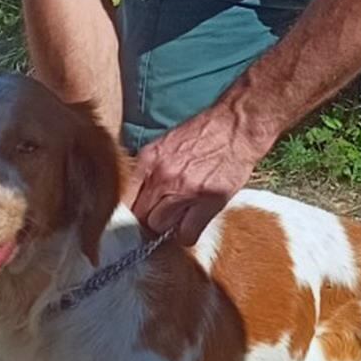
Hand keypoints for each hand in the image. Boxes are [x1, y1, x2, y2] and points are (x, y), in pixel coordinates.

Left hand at [130, 102, 273, 244]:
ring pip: (160, 227)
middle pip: (140, 217)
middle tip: (163, 216)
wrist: (236, 126)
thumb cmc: (204, 134)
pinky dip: (187, 234)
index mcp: (148, 160)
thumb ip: (150, 168)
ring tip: (180, 217)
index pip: (124, 199)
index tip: (139, 215)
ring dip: (168, 227)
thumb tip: (139, 194)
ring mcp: (184, 191)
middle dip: (150, 220)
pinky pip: (186, 235)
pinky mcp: (207, 202)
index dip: (131, 212)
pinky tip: (193, 223)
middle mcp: (162, 176)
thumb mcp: (166, 144)